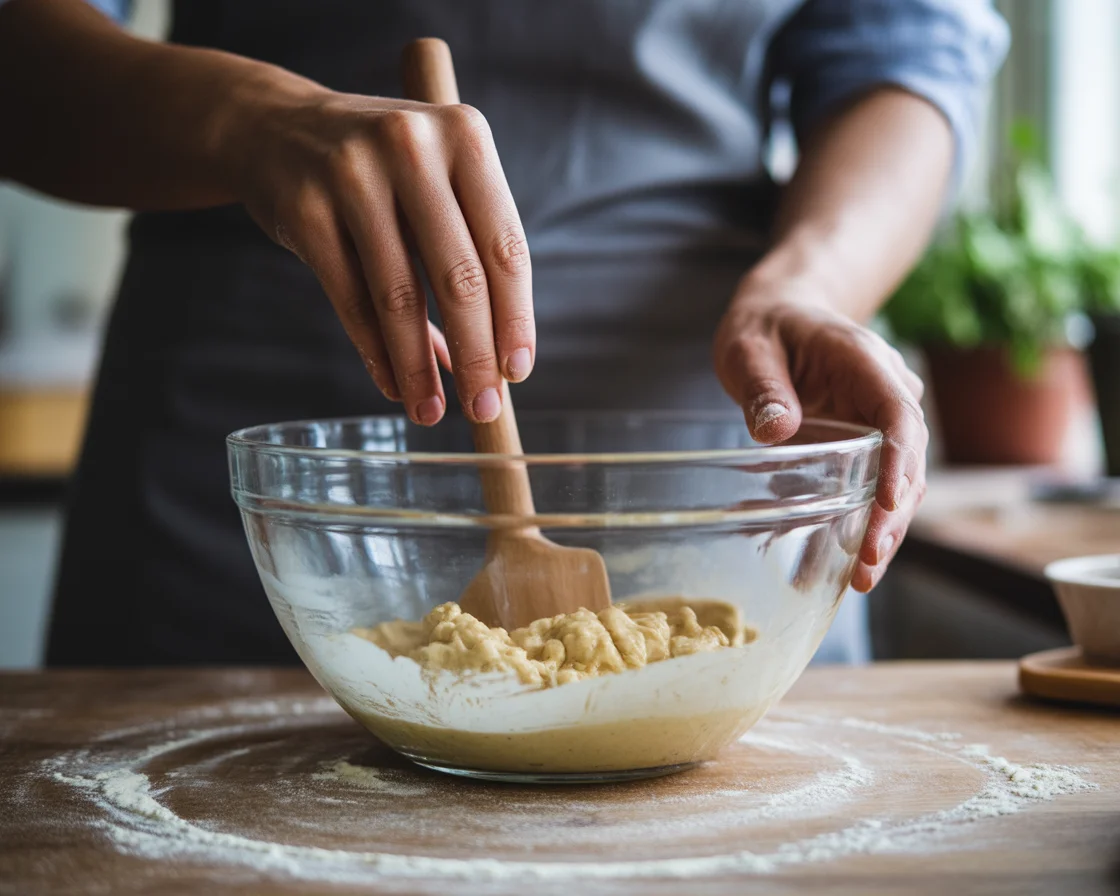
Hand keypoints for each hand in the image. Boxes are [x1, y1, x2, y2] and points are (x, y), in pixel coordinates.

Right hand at [232, 80, 533, 424]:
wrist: (276, 128)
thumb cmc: (381, 170)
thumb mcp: (435, 186)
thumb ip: (466, 259)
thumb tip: (487, 365)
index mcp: (465, 137)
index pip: (505, 246)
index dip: (516, 318)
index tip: (517, 373)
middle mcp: (412, 147)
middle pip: (460, 276)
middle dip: (477, 356)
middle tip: (484, 409)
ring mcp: (353, 175)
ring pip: (400, 295)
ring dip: (419, 368)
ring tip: (431, 412)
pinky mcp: (305, 210)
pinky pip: (350, 299)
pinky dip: (375, 352)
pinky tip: (393, 384)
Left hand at [713, 275, 927, 591]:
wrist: (781, 317)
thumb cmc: (765, 328)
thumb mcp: (750, 348)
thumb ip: (764, 386)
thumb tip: (778, 430)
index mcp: (865, 364)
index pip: (898, 416)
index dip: (899, 463)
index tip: (888, 505)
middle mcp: (885, 395)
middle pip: (908, 462)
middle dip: (892, 518)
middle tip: (867, 566)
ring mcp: (880, 422)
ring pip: (898, 484)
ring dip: (883, 532)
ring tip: (861, 581)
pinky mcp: (866, 447)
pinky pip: (874, 489)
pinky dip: (863, 526)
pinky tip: (844, 568)